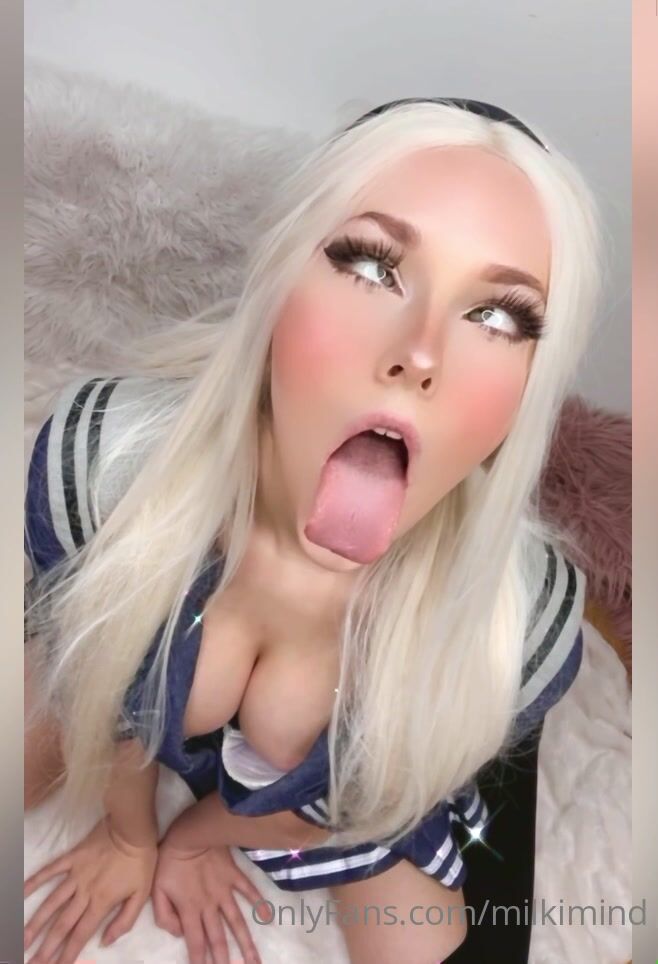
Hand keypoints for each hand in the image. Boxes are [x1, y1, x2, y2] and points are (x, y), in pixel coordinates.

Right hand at [23, 815, 157, 962]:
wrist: (133, 829)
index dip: (67, 954)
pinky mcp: (72, 857)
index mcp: (102, 902)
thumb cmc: (141, 861)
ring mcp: (76, 874)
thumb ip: (125, 921)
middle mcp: (84, 892)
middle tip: (33, 962)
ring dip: (36, 922)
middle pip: (62, 924)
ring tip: (24, 940)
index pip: (80, 934)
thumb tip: (105, 941)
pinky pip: (50, 871)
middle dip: (47, 946)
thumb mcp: (142, 894)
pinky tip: (21, 892)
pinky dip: (35, 881)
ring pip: (52, 902)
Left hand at [152, 839, 273, 963]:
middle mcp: (210, 906)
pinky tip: (268, 917)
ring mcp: (225, 891)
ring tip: (254, 960)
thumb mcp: (156, 890)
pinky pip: (248, 891)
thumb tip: (179, 933)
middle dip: (225, 959)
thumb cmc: (169, 862)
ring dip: (246, 943)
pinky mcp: (234, 876)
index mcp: (190, 910)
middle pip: (219, 938)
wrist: (190, 834)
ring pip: (237, 921)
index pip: (196, 943)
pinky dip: (259, 903)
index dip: (201, 961)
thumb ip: (164, 916)